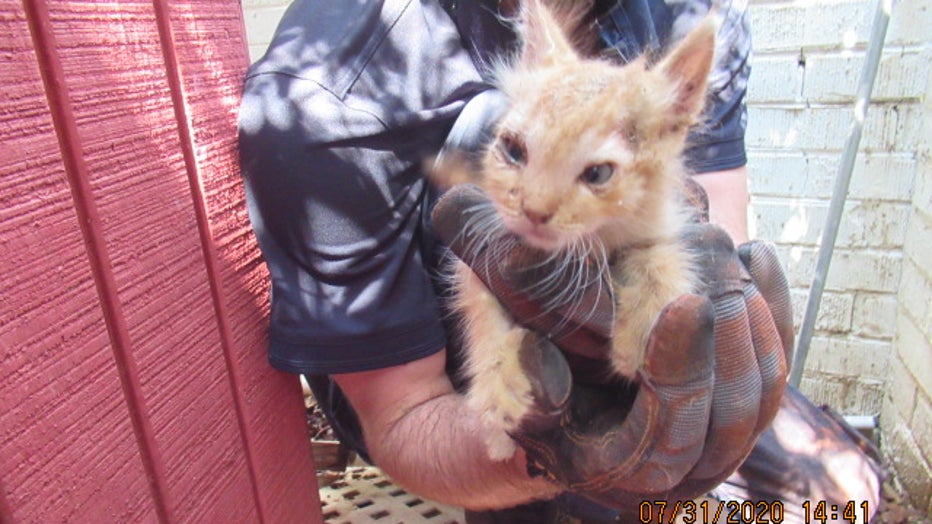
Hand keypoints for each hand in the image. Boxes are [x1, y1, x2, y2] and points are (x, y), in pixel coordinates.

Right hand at [431, 184, 792, 512]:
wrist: (543, 395)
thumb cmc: (518, 373)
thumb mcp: (496, 364)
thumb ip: (502, 363)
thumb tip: (539, 367)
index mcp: (614, 464)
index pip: (669, 427)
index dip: (681, 369)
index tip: (685, 303)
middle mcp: (673, 464)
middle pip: (731, 414)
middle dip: (729, 344)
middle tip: (717, 276)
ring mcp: (710, 438)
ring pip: (760, 393)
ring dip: (756, 328)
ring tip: (735, 262)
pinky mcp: (729, 402)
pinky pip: (772, 368)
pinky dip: (773, 314)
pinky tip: (758, 256)